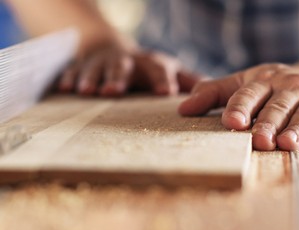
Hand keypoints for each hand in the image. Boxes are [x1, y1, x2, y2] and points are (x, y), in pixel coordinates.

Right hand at [58, 44, 201, 96]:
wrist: (112, 49)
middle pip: (124, 65)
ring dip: (92, 78)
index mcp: (151, 62)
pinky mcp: (82, 65)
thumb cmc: (148, 68)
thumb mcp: (168, 71)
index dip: (162, 79)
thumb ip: (188, 82)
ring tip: (87, 91)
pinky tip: (64, 89)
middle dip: (119, 77)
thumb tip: (216, 93)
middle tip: (114, 92)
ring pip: (96, 67)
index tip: (165, 93)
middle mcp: (127, 60)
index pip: (159, 68)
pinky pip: (74, 70)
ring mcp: (103, 62)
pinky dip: (69, 79)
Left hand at [179, 63, 298, 150]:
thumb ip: (217, 93)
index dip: (240, 107)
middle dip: (267, 123)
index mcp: (266, 80)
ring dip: (298, 128)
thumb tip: (183, 109)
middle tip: (258, 141)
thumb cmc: (284, 87)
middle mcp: (293, 86)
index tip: (231, 123)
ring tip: (287, 143)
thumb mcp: (250, 83)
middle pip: (278, 105)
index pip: (249, 92)